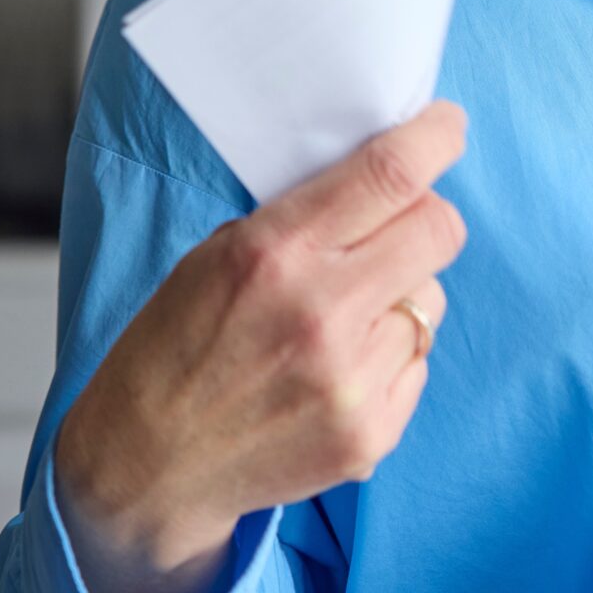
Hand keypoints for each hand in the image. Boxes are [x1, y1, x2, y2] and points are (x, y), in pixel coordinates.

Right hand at [52, 102, 470, 592]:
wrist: (147, 465)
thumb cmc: (175, 346)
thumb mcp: (218, 254)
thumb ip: (304, 217)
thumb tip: (386, 182)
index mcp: (276, 252)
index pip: (392, 174)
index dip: (435, 138)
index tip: (446, 127)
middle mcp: (322, 313)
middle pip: (439, 230)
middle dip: (427, 216)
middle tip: (400, 224)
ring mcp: (351, 380)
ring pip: (432, 298)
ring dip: (402, 294)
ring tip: (344, 318)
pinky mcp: (371, 434)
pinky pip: (419, 361)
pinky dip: (391, 355)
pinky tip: (338, 369)